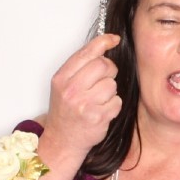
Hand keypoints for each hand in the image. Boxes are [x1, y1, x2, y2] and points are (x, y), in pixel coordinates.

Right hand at [40, 32, 122, 166]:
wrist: (62, 140)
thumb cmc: (65, 111)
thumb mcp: (64, 85)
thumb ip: (80, 66)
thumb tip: (104, 46)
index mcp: (61, 78)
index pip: (86, 53)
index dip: (103, 42)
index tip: (114, 39)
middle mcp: (71, 90)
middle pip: (103, 65)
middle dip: (108, 71)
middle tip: (102, 81)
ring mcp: (84, 104)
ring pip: (112, 84)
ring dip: (110, 91)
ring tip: (98, 100)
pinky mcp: (98, 117)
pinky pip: (117, 101)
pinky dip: (113, 106)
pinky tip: (102, 111)